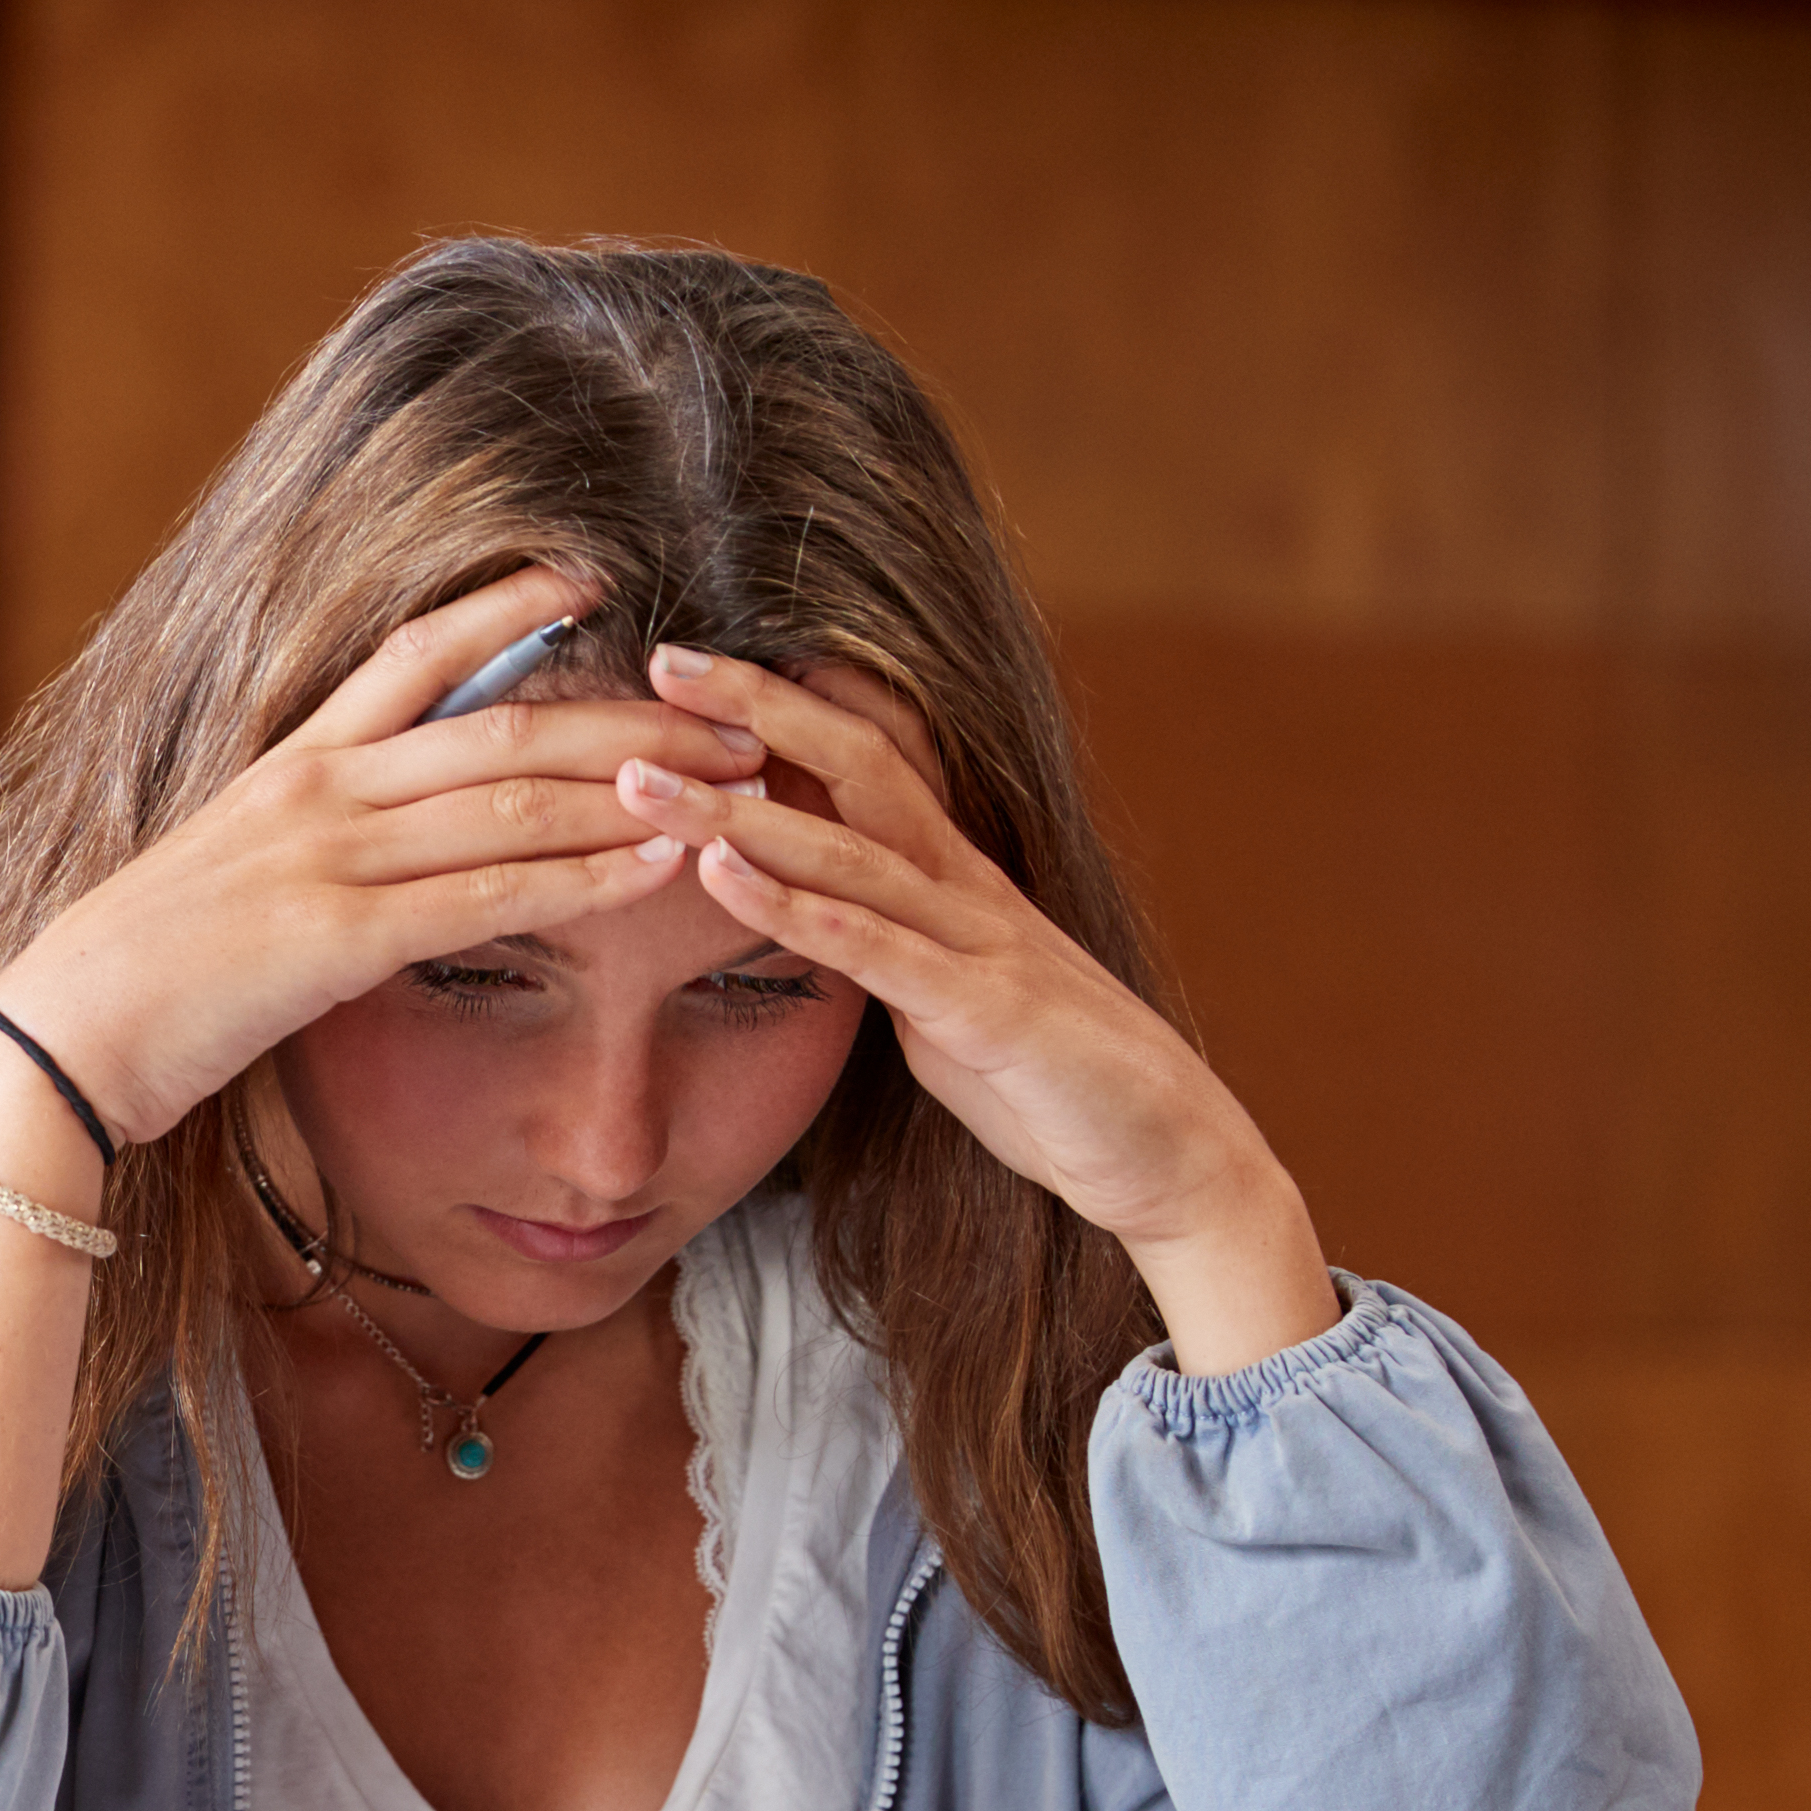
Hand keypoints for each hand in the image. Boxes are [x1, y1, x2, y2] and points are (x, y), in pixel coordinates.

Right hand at [0, 566, 766, 1148]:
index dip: (510, 609)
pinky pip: (487, 896)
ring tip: (735, 780)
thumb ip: (295, 851)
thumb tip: (350, 856)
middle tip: (739, 704)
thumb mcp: (218, 883)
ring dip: (636, 788)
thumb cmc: (132, 982)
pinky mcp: (336, 939)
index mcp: (288, 767)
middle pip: (505, 724)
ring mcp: (328, 860)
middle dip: (632, 712)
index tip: (596, 576)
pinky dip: (584, 878)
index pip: (415, 656)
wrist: (56, 1040)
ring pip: (513, 802)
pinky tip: (658, 868)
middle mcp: (318, 792)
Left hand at [627, 649, 1341, 1372]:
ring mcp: (980, 943)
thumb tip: (801, 912)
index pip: (861, 760)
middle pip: (857, 766)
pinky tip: (727, 878)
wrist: (1163, 1150)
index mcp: (951, 878)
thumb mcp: (938, 991)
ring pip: (850, 853)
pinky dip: (802, 912)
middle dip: (758, 709)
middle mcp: (964, 888)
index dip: (782, 706)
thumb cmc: (1043, 1076)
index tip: (689, 666)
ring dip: (740, 814)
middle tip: (660, 660)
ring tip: (647, 782)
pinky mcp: (986, 1012)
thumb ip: (874, 942)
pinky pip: (881, 952)